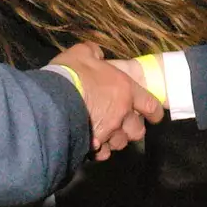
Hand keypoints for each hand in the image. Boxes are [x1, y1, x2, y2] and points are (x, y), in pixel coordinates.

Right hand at [51, 43, 163, 160]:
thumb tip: (97, 54)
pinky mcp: (94, 146)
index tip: (153, 114)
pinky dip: (99, 150)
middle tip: (122, 124)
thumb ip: (93, 52)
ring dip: (115, 139)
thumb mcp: (81, 53)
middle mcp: (121, 113)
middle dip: (131, 129)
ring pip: (120, 143)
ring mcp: (108, 132)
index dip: (154, 111)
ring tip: (104, 134)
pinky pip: (103, 153)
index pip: (151, 105)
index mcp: (125, 90)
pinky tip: (92, 145)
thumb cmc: (70, 74)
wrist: (52, 100)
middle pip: (137, 130)